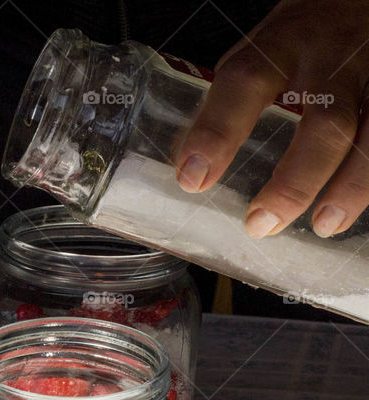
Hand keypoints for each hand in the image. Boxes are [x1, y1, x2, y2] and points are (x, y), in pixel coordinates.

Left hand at [175, 0, 368, 237]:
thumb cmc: (301, 36)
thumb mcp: (258, 53)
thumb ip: (227, 105)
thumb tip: (185, 164)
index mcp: (279, 47)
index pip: (243, 84)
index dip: (217, 133)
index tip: (192, 178)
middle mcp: (332, 59)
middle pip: (324, 123)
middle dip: (293, 181)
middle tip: (260, 223)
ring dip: (350, 187)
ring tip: (324, 226)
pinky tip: (358, 208)